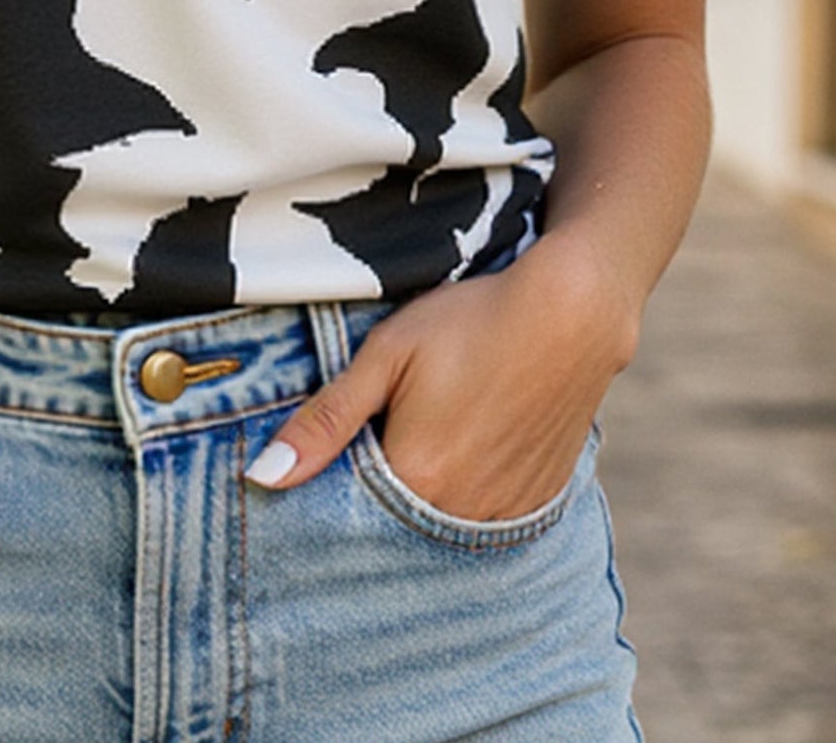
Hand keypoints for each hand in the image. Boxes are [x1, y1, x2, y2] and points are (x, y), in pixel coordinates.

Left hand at [244, 231, 640, 519]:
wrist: (572, 313)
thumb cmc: (470, 322)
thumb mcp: (386, 356)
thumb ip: (326, 420)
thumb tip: (263, 477)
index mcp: (415, 479)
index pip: (348, 509)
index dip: (332, 479)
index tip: (334, 445)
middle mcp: (461, 513)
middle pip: (394, 521)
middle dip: (375, 488)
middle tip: (386, 424)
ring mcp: (504, 513)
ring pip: (439, 522)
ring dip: (421, 493)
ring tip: (431, 426)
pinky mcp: (536, 502)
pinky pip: (483, 518)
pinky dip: (464, 492)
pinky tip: (467, 441)